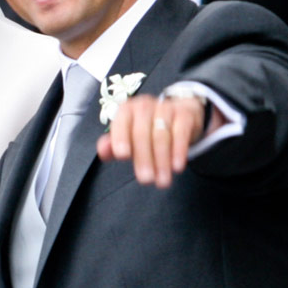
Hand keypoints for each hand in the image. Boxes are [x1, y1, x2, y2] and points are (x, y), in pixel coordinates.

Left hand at [97, 94, 220, 186]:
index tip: (122, 156)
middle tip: (146, 180)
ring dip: (162, 160)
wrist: (180, 113)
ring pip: (162, 134)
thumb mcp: (129, 136)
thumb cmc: (147, 129)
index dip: (120, 137)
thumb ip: (113, 145)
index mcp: (127, 110)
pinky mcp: (185, 114)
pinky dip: (178, 151)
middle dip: (143, 157)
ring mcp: (166, 108)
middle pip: (142, 132)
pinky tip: (177, 167)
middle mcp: (145, 106)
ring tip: (162, 181)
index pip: (121, 121)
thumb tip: (102, 151)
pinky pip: (181, 132)